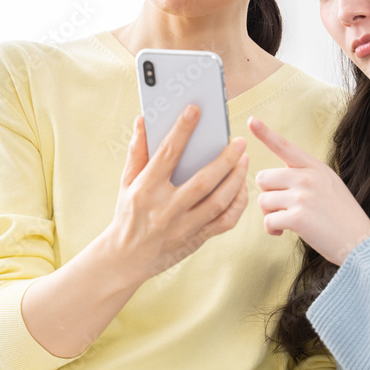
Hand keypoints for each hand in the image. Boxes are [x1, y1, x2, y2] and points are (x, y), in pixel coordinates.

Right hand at [106, 105, 249, 281]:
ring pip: (219, 201)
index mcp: (146, 190)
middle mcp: (166, 209)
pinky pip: (225, 221)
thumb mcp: (126, 183)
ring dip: (237, 178)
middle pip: (203, 181)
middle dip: (225, 159)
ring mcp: (183, 227)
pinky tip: (242, 187)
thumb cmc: (128, 214)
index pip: (167, 154)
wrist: (125, 259)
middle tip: (239, 141)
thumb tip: (143, 120)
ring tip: (244, 159)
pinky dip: (238, 203)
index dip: (181, 130)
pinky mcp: (196, 239)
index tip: (195, 110)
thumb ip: (137, 151)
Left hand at [247, 116, 369, 265]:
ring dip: (269, 214)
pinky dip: (271, 229)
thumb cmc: (343, 217)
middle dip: (267, 194)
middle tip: (279, 208)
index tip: (251, 120)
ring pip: (263, 200)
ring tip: (284, 222)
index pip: (285, 146)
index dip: (265, 133)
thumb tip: (278, 180)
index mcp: (314, 167)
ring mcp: (302, 196)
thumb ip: (306, 176)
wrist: (360, 242)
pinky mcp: (298, 217)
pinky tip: (282, 232)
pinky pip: (268, 220)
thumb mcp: (329, 184)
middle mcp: (307, 177)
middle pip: (263, 177)